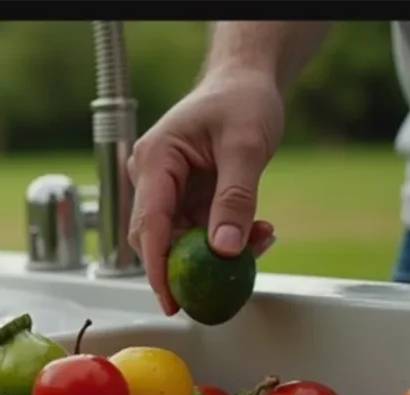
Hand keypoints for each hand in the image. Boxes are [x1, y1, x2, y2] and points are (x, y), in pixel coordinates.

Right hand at [127, 70, 284, 314]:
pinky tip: (258, 232)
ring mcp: (167, 189)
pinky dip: (227, 239)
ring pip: (180, 239)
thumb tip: (225, 250)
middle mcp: (152, 178)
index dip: (157, 265)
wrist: (246, 82)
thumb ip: (235, 199)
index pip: (148, 222)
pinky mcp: (185, 198)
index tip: (170, 298)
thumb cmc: (241, 100)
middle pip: (156, 237)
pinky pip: (199, 231)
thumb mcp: (245, 147)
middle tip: (219, 291)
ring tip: (261, 241)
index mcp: (155, 159)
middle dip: (188, 265)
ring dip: (216, 252)